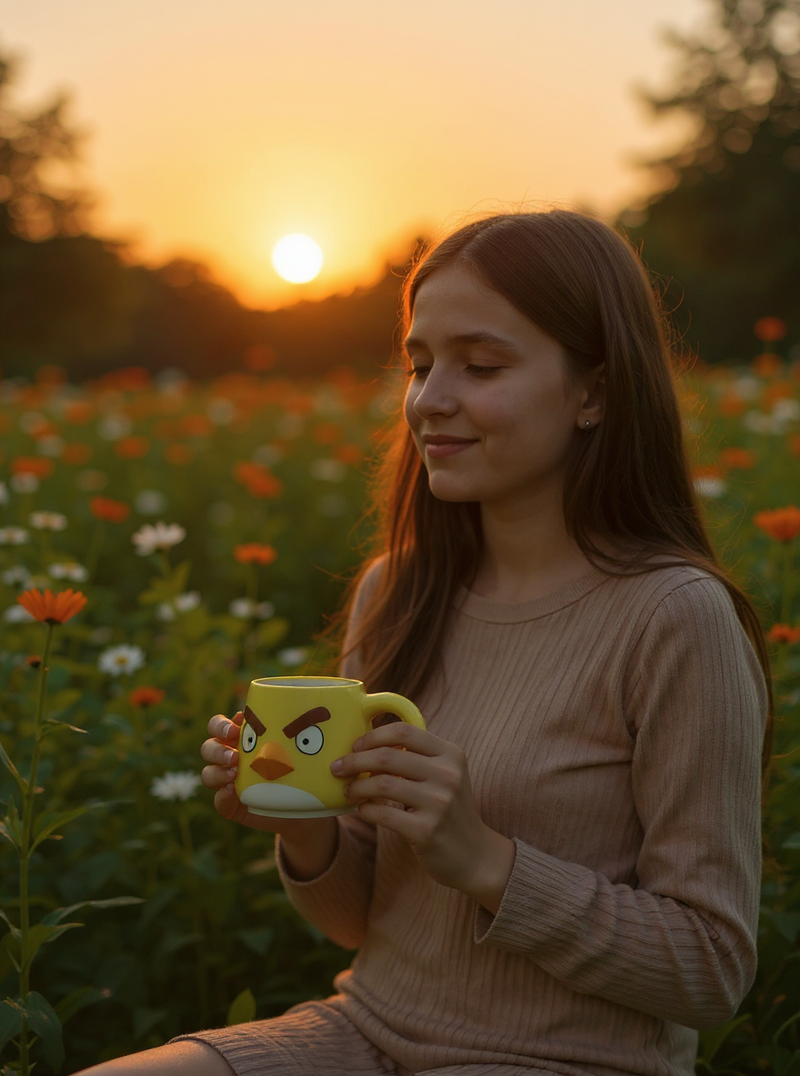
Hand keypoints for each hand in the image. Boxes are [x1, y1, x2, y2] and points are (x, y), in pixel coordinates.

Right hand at [200, 711, 321, 841]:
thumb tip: (333, 764)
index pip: (220, 726)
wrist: (307, 809)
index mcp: (246, 739)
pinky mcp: (235, 807)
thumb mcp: (317, 758)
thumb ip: (326, 760)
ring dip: (217, 772)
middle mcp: (234, 758)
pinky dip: (222, 797)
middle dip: (217, 749)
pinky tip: (232, 792)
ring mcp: (232, 783)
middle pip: (209, 748)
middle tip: (235, 756)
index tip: (237, 725)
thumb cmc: (310, 773)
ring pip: (209, 774)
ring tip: (234, 774)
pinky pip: (220, 803)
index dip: (221, 725)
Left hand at [331, 723, 514, 912]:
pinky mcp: (426, 830)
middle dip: (355, 760)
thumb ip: (416, 758)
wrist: (475, 855)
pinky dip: (365, 810)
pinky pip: (383, 814)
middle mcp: (448, 775)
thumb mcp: (445, 776)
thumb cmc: (450, 810)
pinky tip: (362, 810)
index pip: (404, 731)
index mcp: (451, 754)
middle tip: (338, 767)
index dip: (374, 735)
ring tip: (348, 790)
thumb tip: (368, 748)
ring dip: (357, 786)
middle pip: (388, 756)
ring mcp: (439, 803)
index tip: (356, 745)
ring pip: (382, 784)